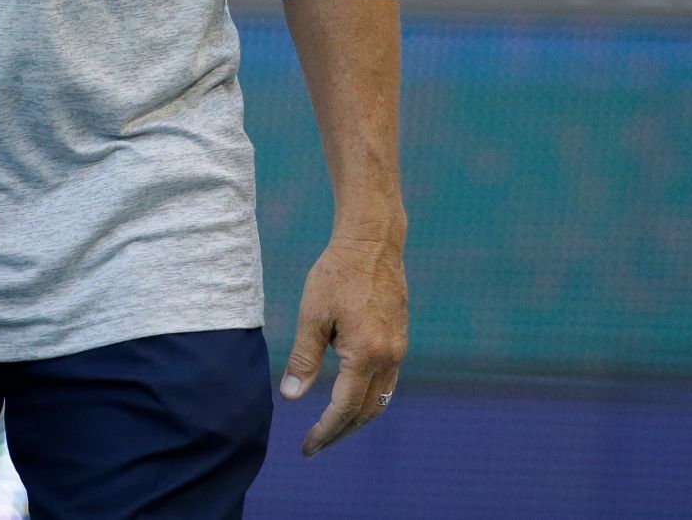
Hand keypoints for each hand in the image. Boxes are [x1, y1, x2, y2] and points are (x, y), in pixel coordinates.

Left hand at [280, 232, 407, 455]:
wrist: (372, 243)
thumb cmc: (337, 274)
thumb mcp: (312, 314)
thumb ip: (304, 358)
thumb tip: (292, 398)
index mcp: (366, 354)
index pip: (344, 408)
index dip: (324, 431)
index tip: (306, 447)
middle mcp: (389, 358)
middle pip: (366, 412)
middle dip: (340, 432)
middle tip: (314, 445)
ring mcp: (399, 351)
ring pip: (381, 401)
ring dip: (356, 419)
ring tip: (330, 429)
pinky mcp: (399, 341)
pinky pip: (387, 383)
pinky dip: (368, 399)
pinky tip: (348, 398)